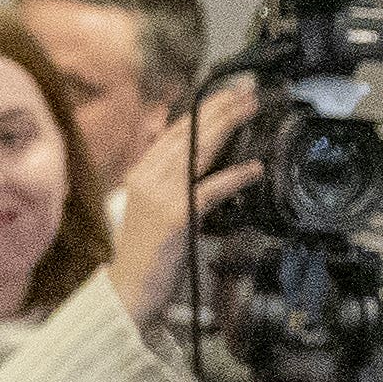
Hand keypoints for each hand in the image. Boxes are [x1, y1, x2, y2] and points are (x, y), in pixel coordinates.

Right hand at [105, 79, 263, 323]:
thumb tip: (201, 162)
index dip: (203, 109)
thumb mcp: (158, 209)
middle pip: (188, 132)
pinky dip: (234, 176)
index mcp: (141, 173)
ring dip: (228, 125)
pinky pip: (209, 190)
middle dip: (220, 107)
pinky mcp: (175, 218)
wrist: (128, 291)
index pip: (175, 131)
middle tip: (248, 90)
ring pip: (197, 150)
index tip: (228, 94)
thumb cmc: (148, 255)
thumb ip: (175, 184)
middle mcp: (146, 178)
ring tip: (251, 108)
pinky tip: (254, 168)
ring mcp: (159, 196)